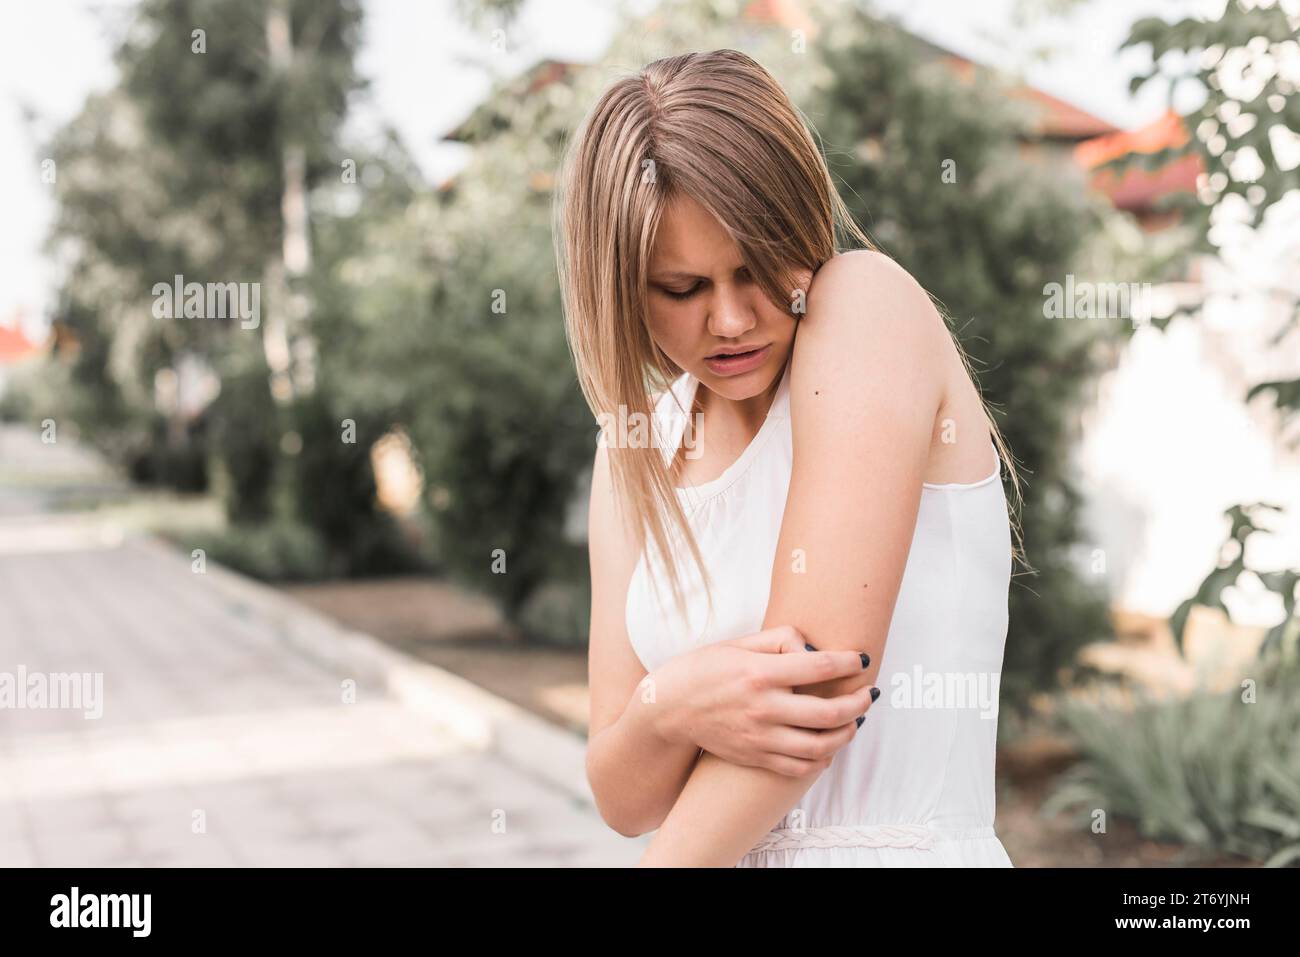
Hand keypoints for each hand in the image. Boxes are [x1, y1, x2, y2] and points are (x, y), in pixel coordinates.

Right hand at [646, 625, 877, 776]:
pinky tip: (829, 745)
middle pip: (829, 713)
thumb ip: (779, 640)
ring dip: (846, 733)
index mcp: (759, 673)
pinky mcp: (755, 757)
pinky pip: (799, 767)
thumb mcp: (738, 643)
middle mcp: (762, 708)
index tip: (862, 660)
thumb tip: (813, 648)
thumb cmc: (704, 669)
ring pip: (820, 746)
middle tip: (869, 694)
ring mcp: (760, 737)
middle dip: (859, 703)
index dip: (849, 662)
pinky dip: (822, 758)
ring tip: (854, 721)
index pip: (819, 668)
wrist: (668, 709)